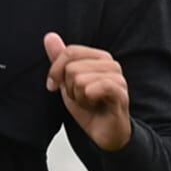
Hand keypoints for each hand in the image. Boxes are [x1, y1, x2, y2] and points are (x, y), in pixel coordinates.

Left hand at [43, 33, 131, 151]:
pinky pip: (95, 87)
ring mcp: (117, 78)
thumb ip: (60, 59)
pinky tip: (94, 105)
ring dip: (79, 98)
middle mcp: (111, 64)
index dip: (56, 70)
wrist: (104, 133)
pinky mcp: (120, 93)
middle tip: (81, 98)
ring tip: (89, 103)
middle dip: (69, 89)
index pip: (70, 52)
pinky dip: (88, 99)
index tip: (53, 86)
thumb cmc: (89, 108)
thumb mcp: (68, 82)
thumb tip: (49, 36)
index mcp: (99, 57)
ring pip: (80, 80)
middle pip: (72, 68)